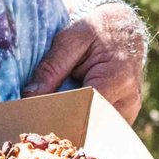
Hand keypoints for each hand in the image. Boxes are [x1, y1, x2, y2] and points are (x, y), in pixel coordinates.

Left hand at [26, 0, 148, 120]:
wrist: (125, 29)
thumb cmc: (96, 30)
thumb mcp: (70, 39)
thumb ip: (51, 68)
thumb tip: (30, 96)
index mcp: (117, 77)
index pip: (84, 108)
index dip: (58, 114)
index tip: (36, 115)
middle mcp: (128, 99)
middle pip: (90, 124)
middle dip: (63, 124)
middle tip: (38, 121)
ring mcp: (129, 110)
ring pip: (95, 130)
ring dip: (74, 126)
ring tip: (52, 118)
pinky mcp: (125, 115)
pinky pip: (100, 127)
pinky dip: (83, 124)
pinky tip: (67, 116)